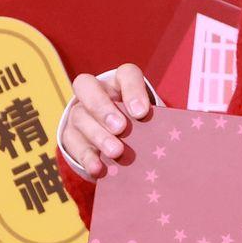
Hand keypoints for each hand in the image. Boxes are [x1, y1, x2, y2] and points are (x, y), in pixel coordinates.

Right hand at [61, 63, 154, 178]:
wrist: (115, 143)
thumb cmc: (140, 128)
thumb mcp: (148, 123)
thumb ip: (155, 124)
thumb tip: (171, 140)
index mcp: (120, 83)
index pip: (126, 74)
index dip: (133, 90)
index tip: (142, 113)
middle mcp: (96, 92)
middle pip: (88, 86)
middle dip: (103, 107)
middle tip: (121, 128)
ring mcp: (79, 113)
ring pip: (80, 116)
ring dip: (98, 135)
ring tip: (116, 152)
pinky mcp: (70, 135)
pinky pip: (73, 143)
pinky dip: (87, 157)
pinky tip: (98, 168)